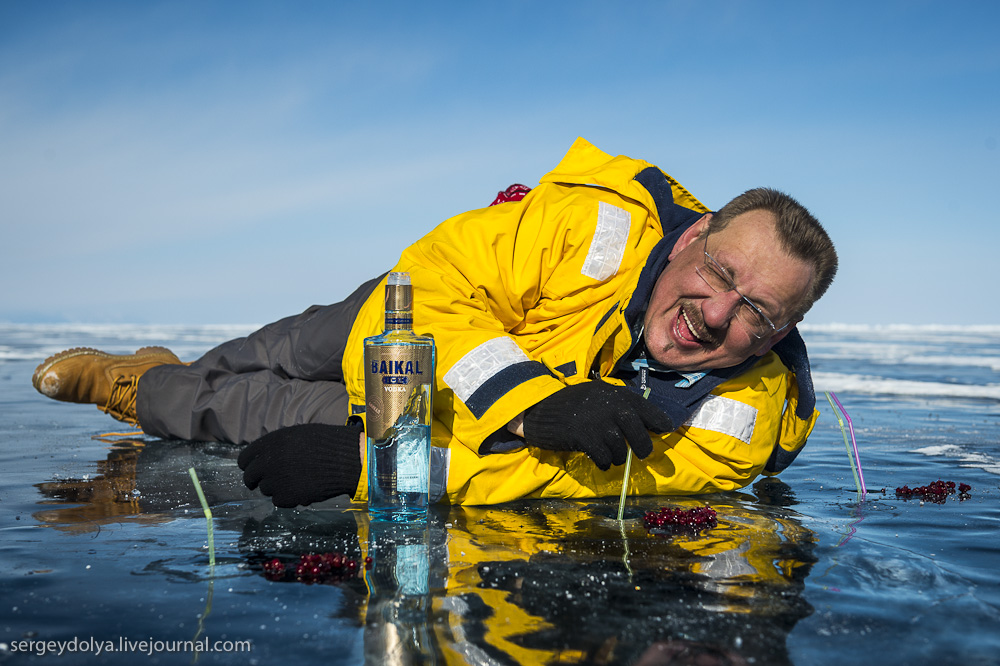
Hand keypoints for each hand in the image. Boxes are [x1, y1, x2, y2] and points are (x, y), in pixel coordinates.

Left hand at [238, 423, 362, 507]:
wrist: (346, 459)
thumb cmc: (325, 443)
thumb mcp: (297, 435)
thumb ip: (276, 446)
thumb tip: (263, 458)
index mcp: (269, 443)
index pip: (244, 459)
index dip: (249, 466)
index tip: (256, 470)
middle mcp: (268, 461)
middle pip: (250, 477)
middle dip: (257, 481)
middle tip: (270, 482)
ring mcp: (276, 480)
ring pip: (265, 490)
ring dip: (276, 488)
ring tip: (295, 482)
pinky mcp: (287, 496)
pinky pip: (278, 501)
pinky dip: (288, 498)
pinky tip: (301, 490)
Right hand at [522, 381, 673, 470]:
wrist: (540, 409)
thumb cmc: (572, 405)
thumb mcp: (599, 396)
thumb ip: (621, 407)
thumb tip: (649, 427)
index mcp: (617, 395)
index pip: (649, 410)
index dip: (660, 423)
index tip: (664, 430)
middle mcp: (612, 406)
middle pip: (640, 435)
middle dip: (643, 447)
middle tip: (640, 453)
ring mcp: (598, 422)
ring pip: (621, 450)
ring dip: (617, 457)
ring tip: (607, 453)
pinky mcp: (585, 437)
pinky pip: (604, 458)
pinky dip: (603, 462)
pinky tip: (597, 458)